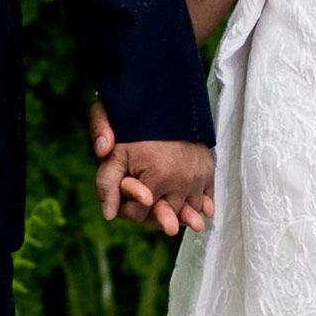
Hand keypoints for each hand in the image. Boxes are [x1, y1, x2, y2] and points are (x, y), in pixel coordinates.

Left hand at [88, 96, 214, 235]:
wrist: (165, 98)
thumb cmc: (135, 126)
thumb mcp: (114, 151)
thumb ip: (106, 184)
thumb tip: (108, 215)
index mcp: (159, 178)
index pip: (139, 215)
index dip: (126, 207)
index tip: (123, 190)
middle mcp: (184, 181)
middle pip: (166, 217)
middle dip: (151, 210)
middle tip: (142, 193)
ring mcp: (198, 175)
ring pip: (188, 212)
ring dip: (176, 210)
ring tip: (164, 198)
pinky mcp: (208, 169)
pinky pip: (207, 200)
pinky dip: (200, 205)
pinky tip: (193, 208)